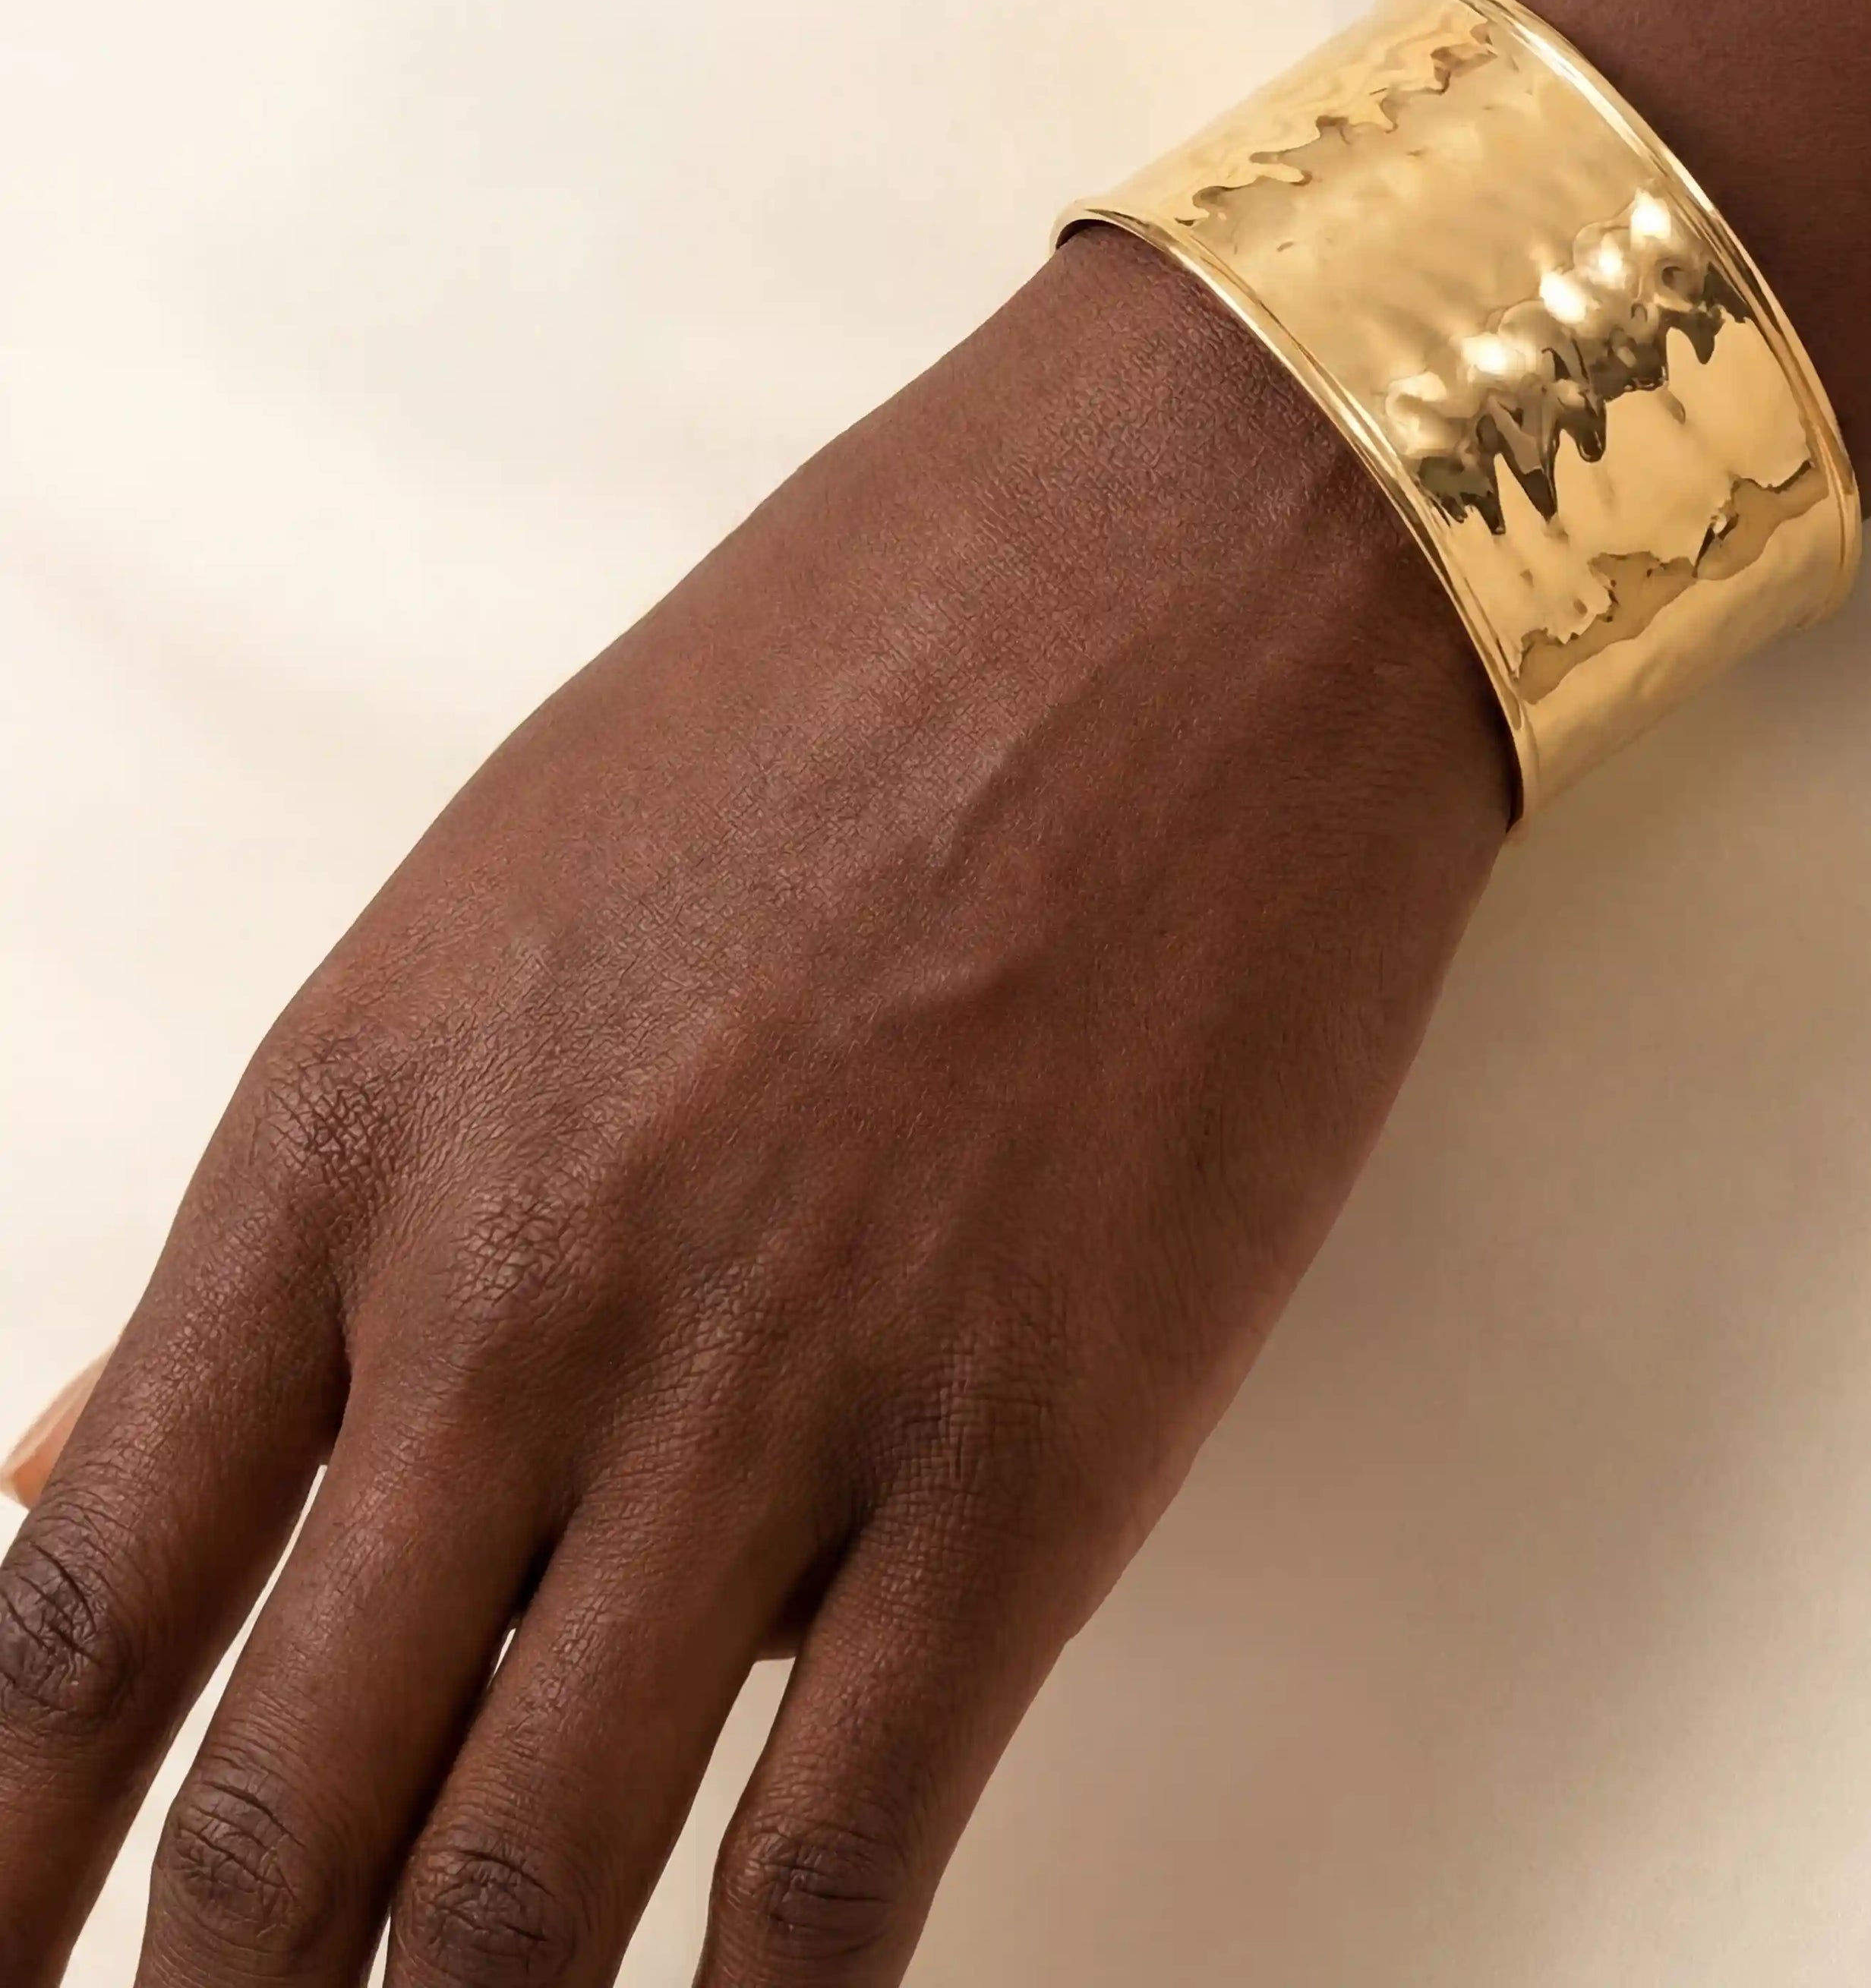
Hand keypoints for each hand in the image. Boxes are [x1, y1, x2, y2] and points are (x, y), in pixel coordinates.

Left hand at [0, 228, 1509, 1985]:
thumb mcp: (499, 913)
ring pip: (532, 1887)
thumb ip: (296, 1242)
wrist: (1201, 571)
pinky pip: (846, 1854)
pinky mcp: (1032, 1457)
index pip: (70, 1629)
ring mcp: (782, 1393)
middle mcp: (522, 1299)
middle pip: (284, 1817)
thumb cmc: (860, 682)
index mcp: (352, 1139)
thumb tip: (72, 1472)